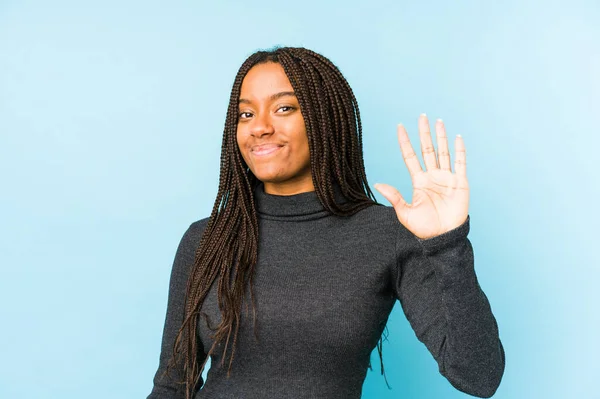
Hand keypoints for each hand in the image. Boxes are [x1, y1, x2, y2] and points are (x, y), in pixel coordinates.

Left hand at [374, 114, 469, 239]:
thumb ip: (394, 196)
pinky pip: (460, 163)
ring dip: (441, 137)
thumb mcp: (405, 212)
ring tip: (438, 121)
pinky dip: (459, 150)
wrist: (443, 238)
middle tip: (421, 116)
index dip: (405, 142)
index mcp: (418, 181)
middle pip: (427, 149)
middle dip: (424, 133)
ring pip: (443, 152)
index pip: (410, 156)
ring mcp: (446, 178)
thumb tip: (378, 184)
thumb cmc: (424, 228)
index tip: (400, 127)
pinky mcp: (460, 183)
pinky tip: (457, 137)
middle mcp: (432, 176)